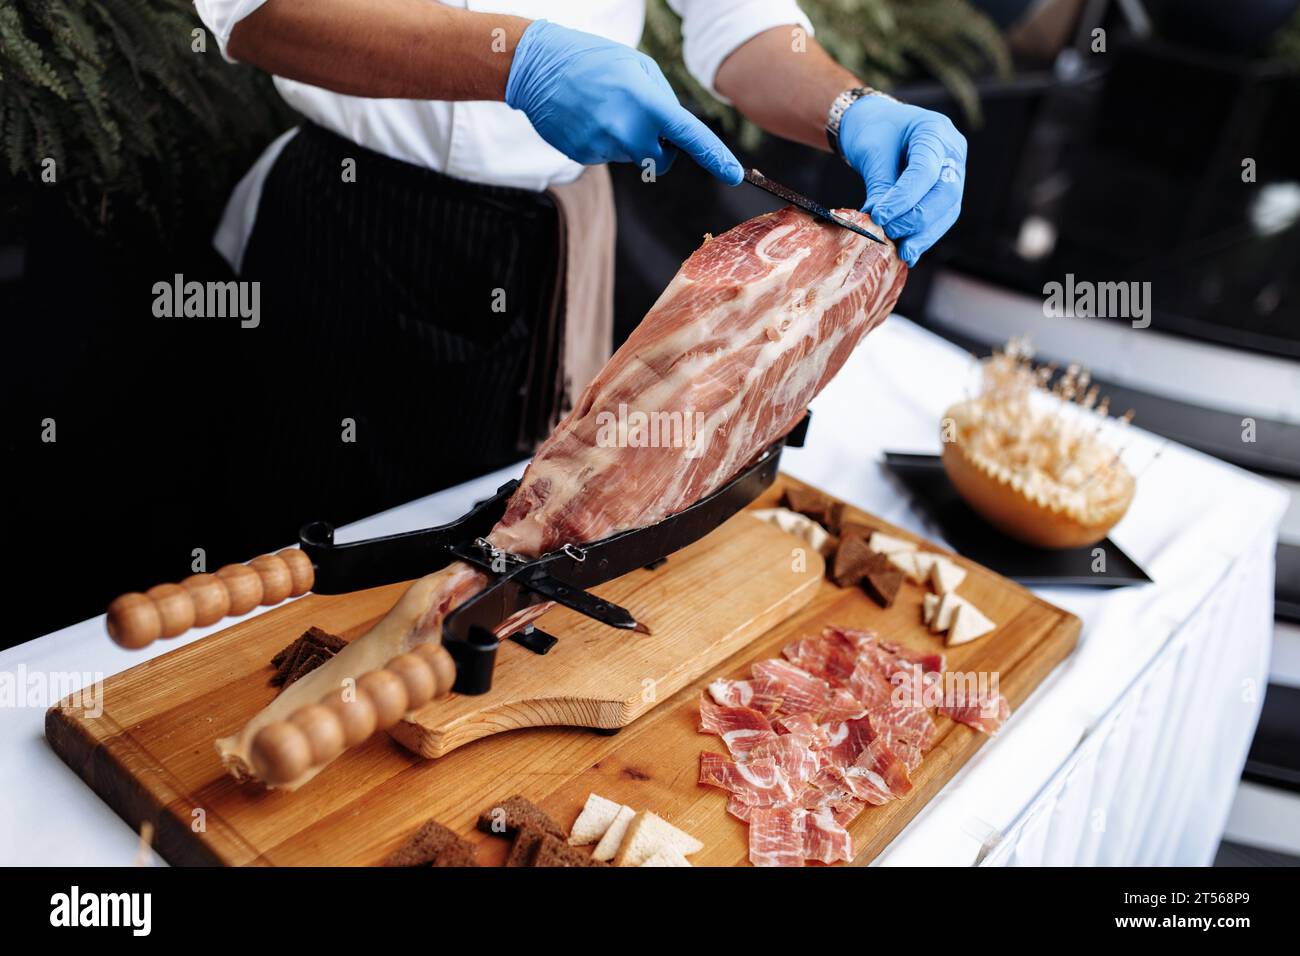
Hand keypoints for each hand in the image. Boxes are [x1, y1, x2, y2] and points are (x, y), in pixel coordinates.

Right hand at [505, 20, 742, 184]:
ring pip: (634, 157)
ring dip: (628, 139)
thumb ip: (663, 103)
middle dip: (662, 147)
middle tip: (643, 118)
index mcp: (645, 103)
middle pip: (663, 160)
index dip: (715, 157)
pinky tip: (589, 117)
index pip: (690, 137)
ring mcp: (603, 147)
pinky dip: (605, 141)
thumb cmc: (594, 60)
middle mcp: (626, 130)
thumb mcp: (638, 68)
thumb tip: (676, 136)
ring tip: (605, 109)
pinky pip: (609, 156)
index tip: (734, 174)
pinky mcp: (584, 156)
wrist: (538, 66)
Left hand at [839, 95, 966, 266]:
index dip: (903, 199)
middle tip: (889, 232)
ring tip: (901, 251)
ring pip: (949, 210)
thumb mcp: (872, 153)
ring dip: (924, 235)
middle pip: (947, 193)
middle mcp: (952, 151)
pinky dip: (924, 236)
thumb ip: (879, 186)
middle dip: (917, 219)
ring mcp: (954, 172)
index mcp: (935, 131)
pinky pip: (942, 217)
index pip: (925, 171)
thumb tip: (877, 223)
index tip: (879, 217)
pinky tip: (909, 252)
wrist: (877, 123)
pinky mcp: (947, 192)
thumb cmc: (873, 131)